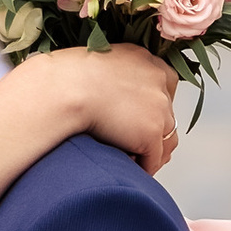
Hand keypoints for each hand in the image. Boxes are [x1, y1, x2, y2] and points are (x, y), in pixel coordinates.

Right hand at [66, 42, 177, 174]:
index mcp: (143, 59)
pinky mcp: (151, 132)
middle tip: (137, 147)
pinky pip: (153, 159)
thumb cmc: (64, 80)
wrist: (63, 90)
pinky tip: (128, 171)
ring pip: (166, 138)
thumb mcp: (94, 66)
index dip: (152, 107)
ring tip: (135, 162)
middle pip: (167, 113)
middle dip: (155, 131)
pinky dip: (142, 167)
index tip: (138, 119)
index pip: (164, 85)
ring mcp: (158, 106)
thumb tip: (100, 93)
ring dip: (152, 152)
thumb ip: (109, 77)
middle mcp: (157, 79)